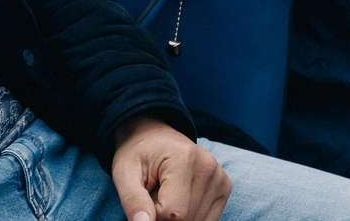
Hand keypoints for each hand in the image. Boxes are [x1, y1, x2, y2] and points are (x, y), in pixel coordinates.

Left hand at [110, 117, 230, 220]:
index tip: (146, 197)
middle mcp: (209, 167)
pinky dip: (192, 217)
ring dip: (178, 218)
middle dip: (166, 217)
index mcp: (185, 159)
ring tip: (168, 196)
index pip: (173, 214)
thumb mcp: (124, 173)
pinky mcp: (225, 187)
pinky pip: (208, 220)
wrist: (155, 136)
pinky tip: (182, 199)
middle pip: (187, 220)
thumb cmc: (138, 154)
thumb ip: (133, 201)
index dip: (154, 215)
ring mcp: (220, 177)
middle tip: (155, 195)